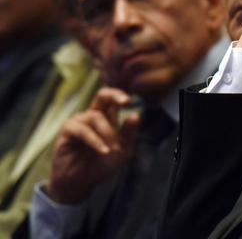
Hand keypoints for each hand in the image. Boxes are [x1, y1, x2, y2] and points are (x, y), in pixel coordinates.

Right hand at [47, 88, 139, 203]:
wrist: (82, 183)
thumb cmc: (103, 164)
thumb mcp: (123, 151)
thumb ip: (129, 133)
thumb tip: (136, 114)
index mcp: (107, 117)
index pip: (114, 99)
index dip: (121, 95)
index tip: (130, 100)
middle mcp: (92, 116)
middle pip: (102, 95)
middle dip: (114, 95)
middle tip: (125, 101)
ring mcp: (79, 122)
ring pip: (95, 117)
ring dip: (108, 132)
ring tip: (114, 149)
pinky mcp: (67, 132)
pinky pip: (82, 130)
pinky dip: (95, 140)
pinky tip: (104, 151)